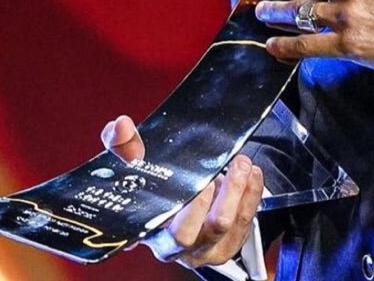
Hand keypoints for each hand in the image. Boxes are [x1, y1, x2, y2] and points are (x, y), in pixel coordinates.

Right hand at [101, 115, 262, 269]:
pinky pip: (246, 222)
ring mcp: (206, 247)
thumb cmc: (160, 185)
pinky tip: (251, 174)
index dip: (182, 209)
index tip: (194, 182)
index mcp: (151, 231)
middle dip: (209, 198)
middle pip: (193, 233)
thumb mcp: (135, 162)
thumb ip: (121, 144)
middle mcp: (177, 246)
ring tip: (241, 164)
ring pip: (224, 226)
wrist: (185, 196)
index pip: (161, 229)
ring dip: (237, 191)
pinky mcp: (231, 243)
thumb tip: (121, 127)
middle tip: (223, 168)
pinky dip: (252, 195)